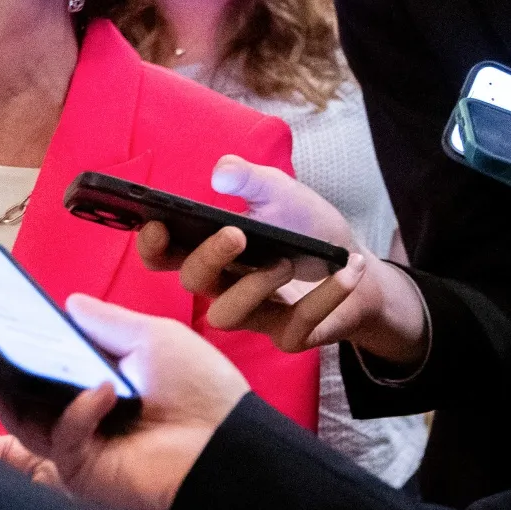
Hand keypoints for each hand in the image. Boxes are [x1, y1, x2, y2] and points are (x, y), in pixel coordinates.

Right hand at [0, 296, 247, 509]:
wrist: (234, 445)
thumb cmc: (203, 391)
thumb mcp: (152, 340)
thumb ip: (106, 322)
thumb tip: (67, 302)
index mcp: (95, 385)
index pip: (40, 364)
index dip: (10, 342)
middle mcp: (80, 418)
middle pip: (18, 394)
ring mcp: (78, 449)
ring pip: (21, 418)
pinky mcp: (84, 474)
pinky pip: (62, 439)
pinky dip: (78, 412)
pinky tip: (99, 390)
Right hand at [140, 156, 426, 363]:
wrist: (358, 264)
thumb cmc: (306, 228)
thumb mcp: (281, 193)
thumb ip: (250, 180)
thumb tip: (221, 173)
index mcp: (211, 251)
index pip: (164, 255)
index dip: (152, 245)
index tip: (157, 225)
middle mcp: (224, 286)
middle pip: (191, 282)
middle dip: (207, 257)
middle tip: (236, 233)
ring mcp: (255, 315)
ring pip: (227, 315)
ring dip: (254, 286)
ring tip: (287, 261)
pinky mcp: (289, 336)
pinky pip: (295, 328)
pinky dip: (325, 298)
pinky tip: (348, 270)